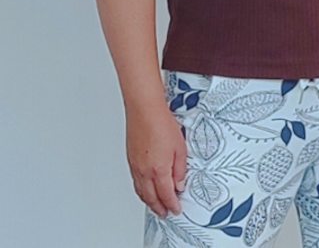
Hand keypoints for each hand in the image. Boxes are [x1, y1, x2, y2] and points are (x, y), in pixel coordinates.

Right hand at [125, 98, 186, 217]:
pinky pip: (136, 182)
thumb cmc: (162, 124)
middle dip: (159, 207)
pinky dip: (141, 191)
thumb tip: (179, 184)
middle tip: (165, 213)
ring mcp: (136, 167)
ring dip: (149, 201)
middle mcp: (144, 172)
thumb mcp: (180, 148)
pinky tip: (145, 190)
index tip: (176, 209)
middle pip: (151, 197)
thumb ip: (180, 169)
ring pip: (141, 191)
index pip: (166, 194)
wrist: (144, 111)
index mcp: (159, 169)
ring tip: (156, 206)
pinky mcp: (131, 161)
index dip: (171, 204)